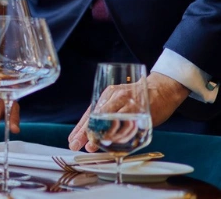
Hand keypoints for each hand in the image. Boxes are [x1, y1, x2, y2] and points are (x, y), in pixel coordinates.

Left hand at [68, 71, 188, 150]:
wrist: (163, 89)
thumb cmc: (139, 98)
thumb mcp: (119, 102)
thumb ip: (109, 115)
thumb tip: (95, 134)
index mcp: (107, 95)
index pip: (90, 113)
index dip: (80, 128)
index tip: (72, 140)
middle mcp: (115, 97)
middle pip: (96, 117)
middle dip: (85, 133)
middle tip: (77, 144)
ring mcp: (127, 103)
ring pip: (110, 120)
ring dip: (101, 135)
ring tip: (93, 146)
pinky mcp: (140, 110)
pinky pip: (127, 123)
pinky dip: (120, 133)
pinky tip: (114, 141)